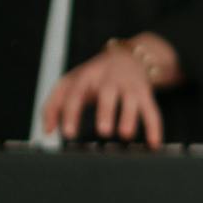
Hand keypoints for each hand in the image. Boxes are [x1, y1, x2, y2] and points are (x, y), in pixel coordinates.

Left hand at [43, 44, 163, 148]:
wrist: (128, 57)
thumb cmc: (93, 77)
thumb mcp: (70, 83)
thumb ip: (53, 106)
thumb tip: (48, 132)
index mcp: (87, 76)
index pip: (76, 93)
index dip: (72, 112)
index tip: (69, 133)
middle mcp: (109, 79)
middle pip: (108, 93)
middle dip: (106, 111)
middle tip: (103, 131)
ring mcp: (129, 86)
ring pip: (132, 101)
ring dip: (130, 117)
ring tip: (125, 134)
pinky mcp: (145, 95)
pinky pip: (152, 111)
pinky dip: (155, 128)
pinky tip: (154, 144)